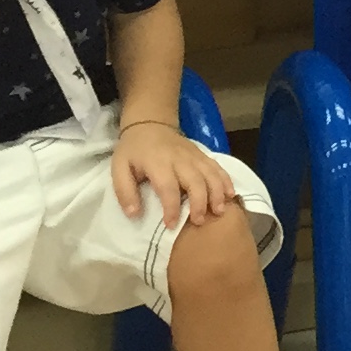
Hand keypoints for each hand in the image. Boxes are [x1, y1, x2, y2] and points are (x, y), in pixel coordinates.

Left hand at [113, 120, 229, 229]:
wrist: (150, 125)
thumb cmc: (133, 151)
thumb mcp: (118, 168)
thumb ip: (125, 192)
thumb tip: (134, 214)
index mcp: (157, 163)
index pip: (168, 188)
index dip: (171, 208)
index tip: (171, 225)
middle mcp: (179, 159)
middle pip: (195, 182)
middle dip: (199, 203)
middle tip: (199, 221)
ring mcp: (194, 156)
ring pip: (211, 175)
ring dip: (217, 194)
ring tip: (219, 211)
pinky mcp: (203, 155)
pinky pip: (218, 168)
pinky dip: (226, 181)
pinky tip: (231, 195)